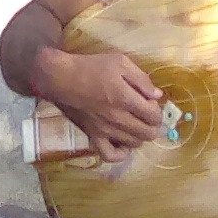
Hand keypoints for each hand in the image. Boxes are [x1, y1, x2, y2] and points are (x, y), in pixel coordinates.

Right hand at [39, 48, 165, 163]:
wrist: (60, 78)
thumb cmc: (90, 67)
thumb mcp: (119, 62)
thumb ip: (141, 79)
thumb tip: (157, 95)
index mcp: (126, 99)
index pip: (154, 116)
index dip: (157, 110)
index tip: (150, 103)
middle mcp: (118, 119)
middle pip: (148, 133)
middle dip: (153, 125)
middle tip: (146, 114)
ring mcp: (105, 131)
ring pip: (134, 144)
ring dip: (140, 135)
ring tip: (135, 124)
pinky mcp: (93, 137)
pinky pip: (110, 155)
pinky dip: (121, 153)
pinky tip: (123, 143)